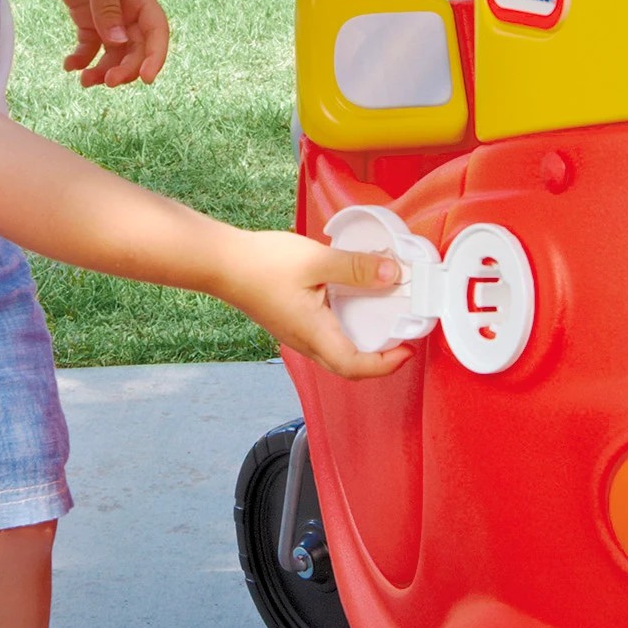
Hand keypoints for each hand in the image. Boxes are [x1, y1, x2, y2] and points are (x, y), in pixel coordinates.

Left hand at [38, 0, 170, 89]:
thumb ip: (107, 9)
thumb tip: (118, 43)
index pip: (156, 33)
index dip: (156, 57)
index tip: (147, 79)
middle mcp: (128, 11)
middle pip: (135, 50)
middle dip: (125, 69)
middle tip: (107, 82)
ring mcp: (107, 15)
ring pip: (112, 53)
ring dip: (102, 70)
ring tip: (85, 81)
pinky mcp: (86, 16)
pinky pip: (88, 46)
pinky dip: (81, 59)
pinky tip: (70, 66)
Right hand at [212, 230, 411, 379]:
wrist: (220, 262)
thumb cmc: (261, 264)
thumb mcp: (317, 260)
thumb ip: (357, 268)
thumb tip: (393, 275)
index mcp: (313, 333)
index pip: (355, 367)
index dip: (386, 365)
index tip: (407, 349)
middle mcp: (304, 341)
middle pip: (347, 366)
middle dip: (378, 358)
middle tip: (399, 338)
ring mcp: (294, 334)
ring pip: (334, 352)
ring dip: (361, 343)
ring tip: (381, 318)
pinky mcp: (289, 322)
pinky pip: (323, 336)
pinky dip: (344, 328)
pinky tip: (350, 301)